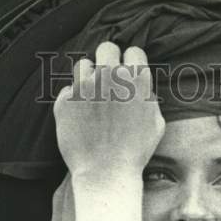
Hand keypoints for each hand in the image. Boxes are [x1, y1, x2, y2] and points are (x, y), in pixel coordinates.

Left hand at [54, 42, 164, 182]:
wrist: (106, 172)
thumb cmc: (135, 151)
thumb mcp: (156, 123)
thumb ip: (148, 97)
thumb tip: (141, 85)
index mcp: (136, 80)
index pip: (133, 50)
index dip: (132, 62)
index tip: (128, 72)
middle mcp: (109, 77)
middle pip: (107, 48)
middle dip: (109, 60)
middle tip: (109, 76)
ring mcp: (84, 87)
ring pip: (84, 65)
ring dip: (89, 77)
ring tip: (93, 97)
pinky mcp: (64, 100)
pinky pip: (68, 91)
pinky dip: (74, 101)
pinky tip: (82, 119)